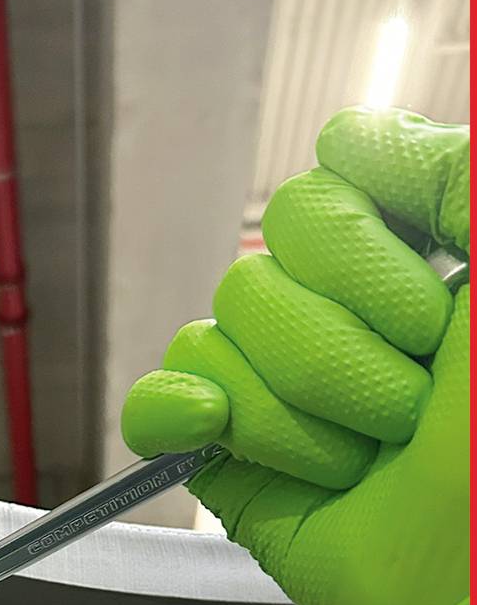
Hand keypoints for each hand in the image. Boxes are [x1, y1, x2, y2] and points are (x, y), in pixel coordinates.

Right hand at [121, 108, 468, 604]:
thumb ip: (454, 176)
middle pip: (263, 260)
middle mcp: (341, 321)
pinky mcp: (233, 464)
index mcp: (413, 267)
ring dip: (301, 410)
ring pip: (220, 335)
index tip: (437, 306)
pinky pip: (157, 401)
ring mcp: (281, 392)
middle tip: (412, 406)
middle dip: (342, 346)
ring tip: (367, 460)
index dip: (364, 242)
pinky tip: (218, 431)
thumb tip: (354, 141)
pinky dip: (175, 413)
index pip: (329, 184)